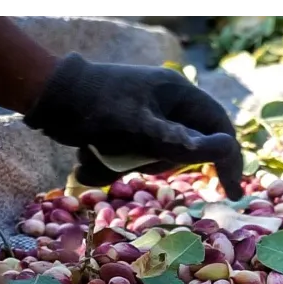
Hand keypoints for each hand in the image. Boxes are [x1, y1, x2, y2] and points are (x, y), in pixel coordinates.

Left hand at [23, 53, 243, 198]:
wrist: (50, 97)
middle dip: (173, 161)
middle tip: (146, 168)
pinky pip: (145, 150)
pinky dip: (130, 161)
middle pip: (194, 141)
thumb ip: (185, 142)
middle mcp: (170, 101)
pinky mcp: (133, 124)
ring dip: (145, 163)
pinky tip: (106, 161)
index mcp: (180, 93)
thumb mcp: (144, 130)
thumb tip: (227, 148)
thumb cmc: (99, 109)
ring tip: (110, 159)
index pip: (219, 127)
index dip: (229, 159)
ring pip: (167, 150)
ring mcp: (151, 112)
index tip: (231, 190)